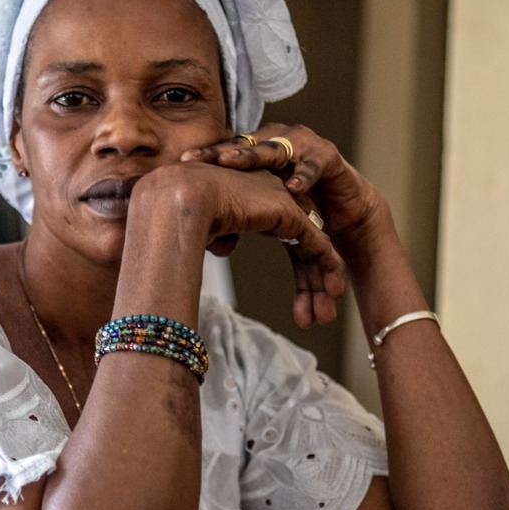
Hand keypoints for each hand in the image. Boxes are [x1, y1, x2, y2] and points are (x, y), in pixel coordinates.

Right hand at [132, 161, 346, 326]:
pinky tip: (333, 293)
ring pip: (313, 245)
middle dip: (310, 280)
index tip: (298, 302)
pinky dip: (327, 269)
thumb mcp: (200, 228)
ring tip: (326, 314)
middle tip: (318, 313)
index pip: (282, 234)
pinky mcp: (290, 213)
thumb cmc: (175, 214)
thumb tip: (225, 246)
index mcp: (252, 197)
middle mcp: (271, 195)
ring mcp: (282, 201)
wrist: (179, 198)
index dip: (293, 268)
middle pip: (301, 242)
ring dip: (321, 281)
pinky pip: (318, 244)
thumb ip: (218, 234)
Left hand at [181, 125, 386, 250]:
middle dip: (224, 152)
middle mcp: (277, 141)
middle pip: (245, 146)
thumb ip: (237, 217)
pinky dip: (302, 176)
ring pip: (274, 149)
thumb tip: (199, 235)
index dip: (206, 156)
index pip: (228, 151)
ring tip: (231, 163)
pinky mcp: (327, 156)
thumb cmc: (298, 205)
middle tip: (204, 159)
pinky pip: (312, 166)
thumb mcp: (264, 210)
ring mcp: (302, 145)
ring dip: (252, 156)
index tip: (181, 161)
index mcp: (258, 150)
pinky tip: (291, 187)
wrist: (342, 208)